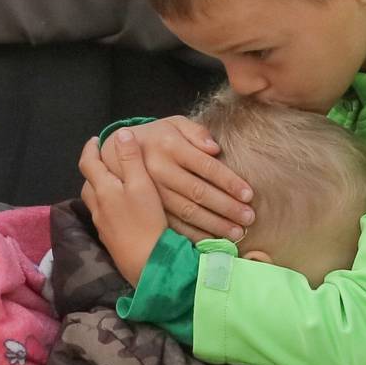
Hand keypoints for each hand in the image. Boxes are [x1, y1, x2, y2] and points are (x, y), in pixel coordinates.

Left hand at [79, 130, 172, 284]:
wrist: (146, 262)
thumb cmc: (146, 220)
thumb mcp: (142, 185)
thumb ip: (130, 158)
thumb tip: (121, 133)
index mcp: (103, 188)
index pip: (88, 162)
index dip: (90, 149)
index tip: (97, 140)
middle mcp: (97, 204)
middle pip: (88, 181)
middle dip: (94, 167)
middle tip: (107, 158)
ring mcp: (102, 223)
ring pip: (94, 198)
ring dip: (99, 186)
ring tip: (113, 180)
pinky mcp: (109, 236)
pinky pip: (102, 212)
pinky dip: (107, 202)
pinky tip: (121, 206)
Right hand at [87, 114, 255, 243]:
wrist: (117, 150)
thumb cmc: (157, 136)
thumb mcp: (174, 123)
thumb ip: (196, 132)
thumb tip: (215, 148)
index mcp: (170, 146)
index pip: (206, 166)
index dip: (229, 181)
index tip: (248, 194)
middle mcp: (160, 170)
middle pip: (198, 192)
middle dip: (226, 207)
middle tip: (248, 218)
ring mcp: (152, 191)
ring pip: (186, 211)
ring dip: (213, 224)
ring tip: (236, 233)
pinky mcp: (147, 206)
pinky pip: (172, 223)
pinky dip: (192, 234)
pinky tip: (211, 241)